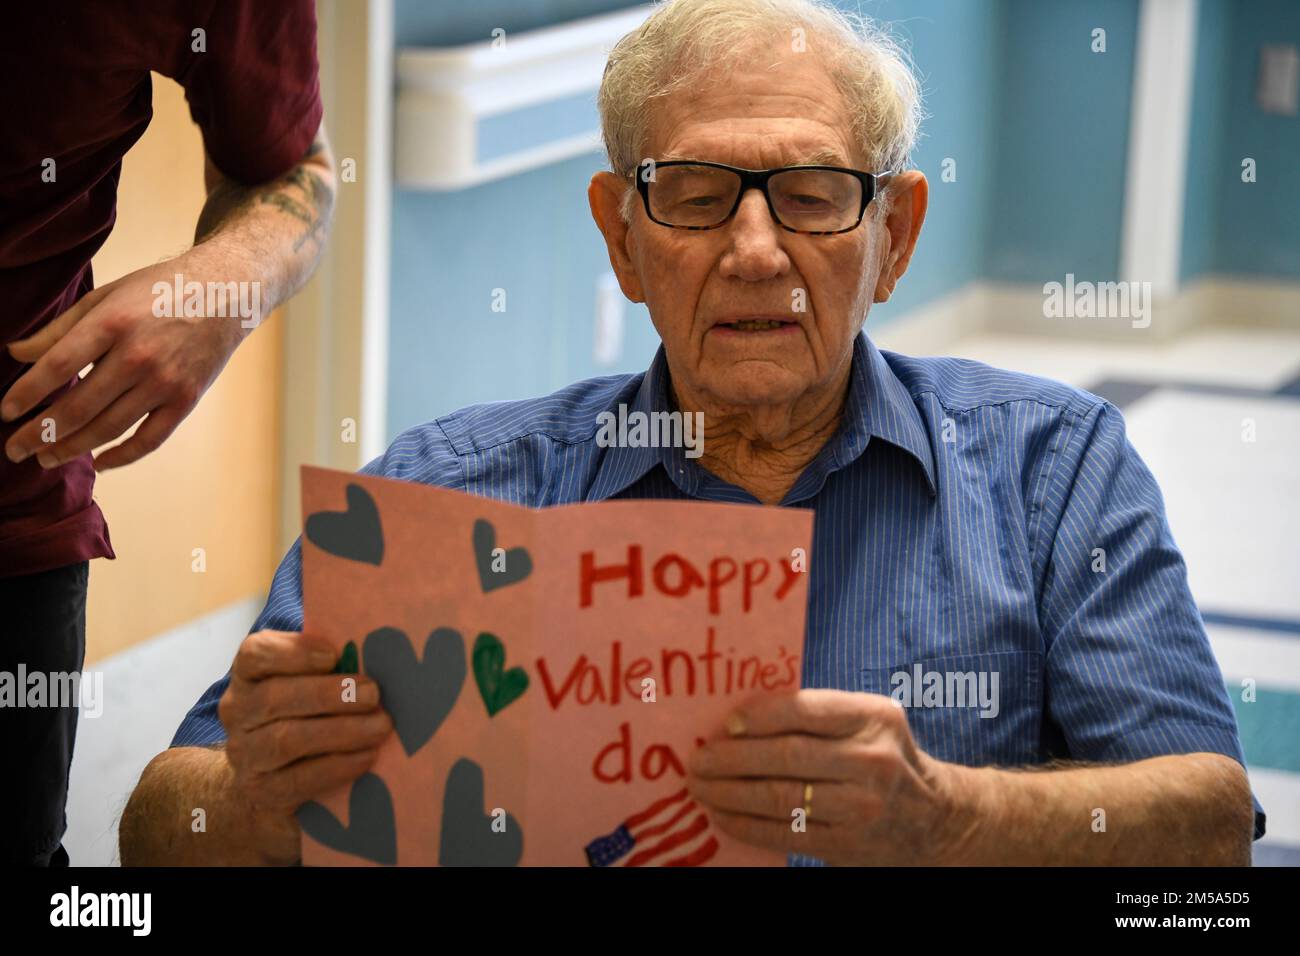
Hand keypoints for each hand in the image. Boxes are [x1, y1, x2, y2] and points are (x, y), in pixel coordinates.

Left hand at [2, 247, 249, 469]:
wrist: (226, 294)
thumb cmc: (159, 291)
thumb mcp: (105, 297)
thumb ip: (59, 329)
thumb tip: (16, 354)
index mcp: (112, 323)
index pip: (57, 367)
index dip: (26, 394)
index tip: (5, 412)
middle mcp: (137, 356)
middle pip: (78, 406)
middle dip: (40, 432)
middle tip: (16, 448)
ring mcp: (164, 382)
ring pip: (108, 428)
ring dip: (72, 448)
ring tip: (46, 458)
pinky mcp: (185, 400)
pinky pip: (149, 439)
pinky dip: (122, 456)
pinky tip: (98, 462)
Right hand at [218, 630, 392, 864]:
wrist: (274, 775)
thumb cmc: (306, 713)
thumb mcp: (312, 681)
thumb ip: (332, 664)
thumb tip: (373, 648)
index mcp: (250, 673)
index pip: (256, 653)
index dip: (294, 652)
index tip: (334, 654)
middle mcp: (238, 710)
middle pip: (274, 698)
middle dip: (328, 694)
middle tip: (373, 694)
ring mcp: (244, 753)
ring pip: (285, 739)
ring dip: (340, 731)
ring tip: (380, 726)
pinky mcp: (260, 791)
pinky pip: (297, 779)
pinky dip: (337, 766)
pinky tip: (367, 757)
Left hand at [686, 689, 977, 864]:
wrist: (934, 819)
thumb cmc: (884, 757)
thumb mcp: (868, 722)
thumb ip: (818, 713)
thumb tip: (738, 718)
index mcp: (874, 718)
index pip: (806, 710)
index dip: (758, 716)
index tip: (725, 724)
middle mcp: (871, 761)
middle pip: (786, 757)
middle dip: (731, 759)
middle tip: (697, 759)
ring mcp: (860, 807)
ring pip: (780, 798)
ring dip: (729, 793)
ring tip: (700, 787)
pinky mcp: (847, 845)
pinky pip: (785, 833)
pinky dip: (745, 824)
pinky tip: (722, 815)